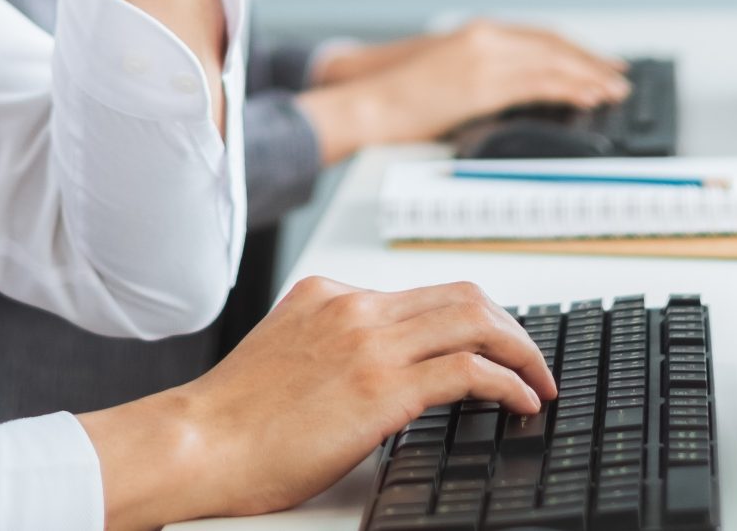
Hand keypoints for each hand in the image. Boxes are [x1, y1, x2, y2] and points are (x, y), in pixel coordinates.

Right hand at [78, 277, 556, 530]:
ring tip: (537, 383)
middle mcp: (353, 306)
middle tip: (531, 362)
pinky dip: (508, 384)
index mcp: (327, 295)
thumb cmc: (233, 421)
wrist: (199, 442)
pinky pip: (469, 371)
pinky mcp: (380, 386)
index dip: (471, 320)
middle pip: (462, 295)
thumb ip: (332, 350)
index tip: (493, 347)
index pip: (421, 293)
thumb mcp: (287, 357)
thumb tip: (378, 381)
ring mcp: (368, 342)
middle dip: (510, 328)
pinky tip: (519, 404)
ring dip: (521, 352)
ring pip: (476, 321)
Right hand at [315, 20, 621, 88]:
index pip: (540, 36)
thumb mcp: (448, 77)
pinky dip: (570, 88)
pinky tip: (588, 97)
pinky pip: (539, 83)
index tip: (598, 62)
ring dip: (589, 76)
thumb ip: (484, 78)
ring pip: (553, 62)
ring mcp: (484, 57)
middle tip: (619, 76)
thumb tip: (520, 96)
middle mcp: (485, 37)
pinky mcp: (482, 82)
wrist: (368, 104)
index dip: (574, 49)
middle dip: (591, 61)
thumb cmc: (399, 99)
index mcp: (477, 32)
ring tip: (614, 90)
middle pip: (554, 44)